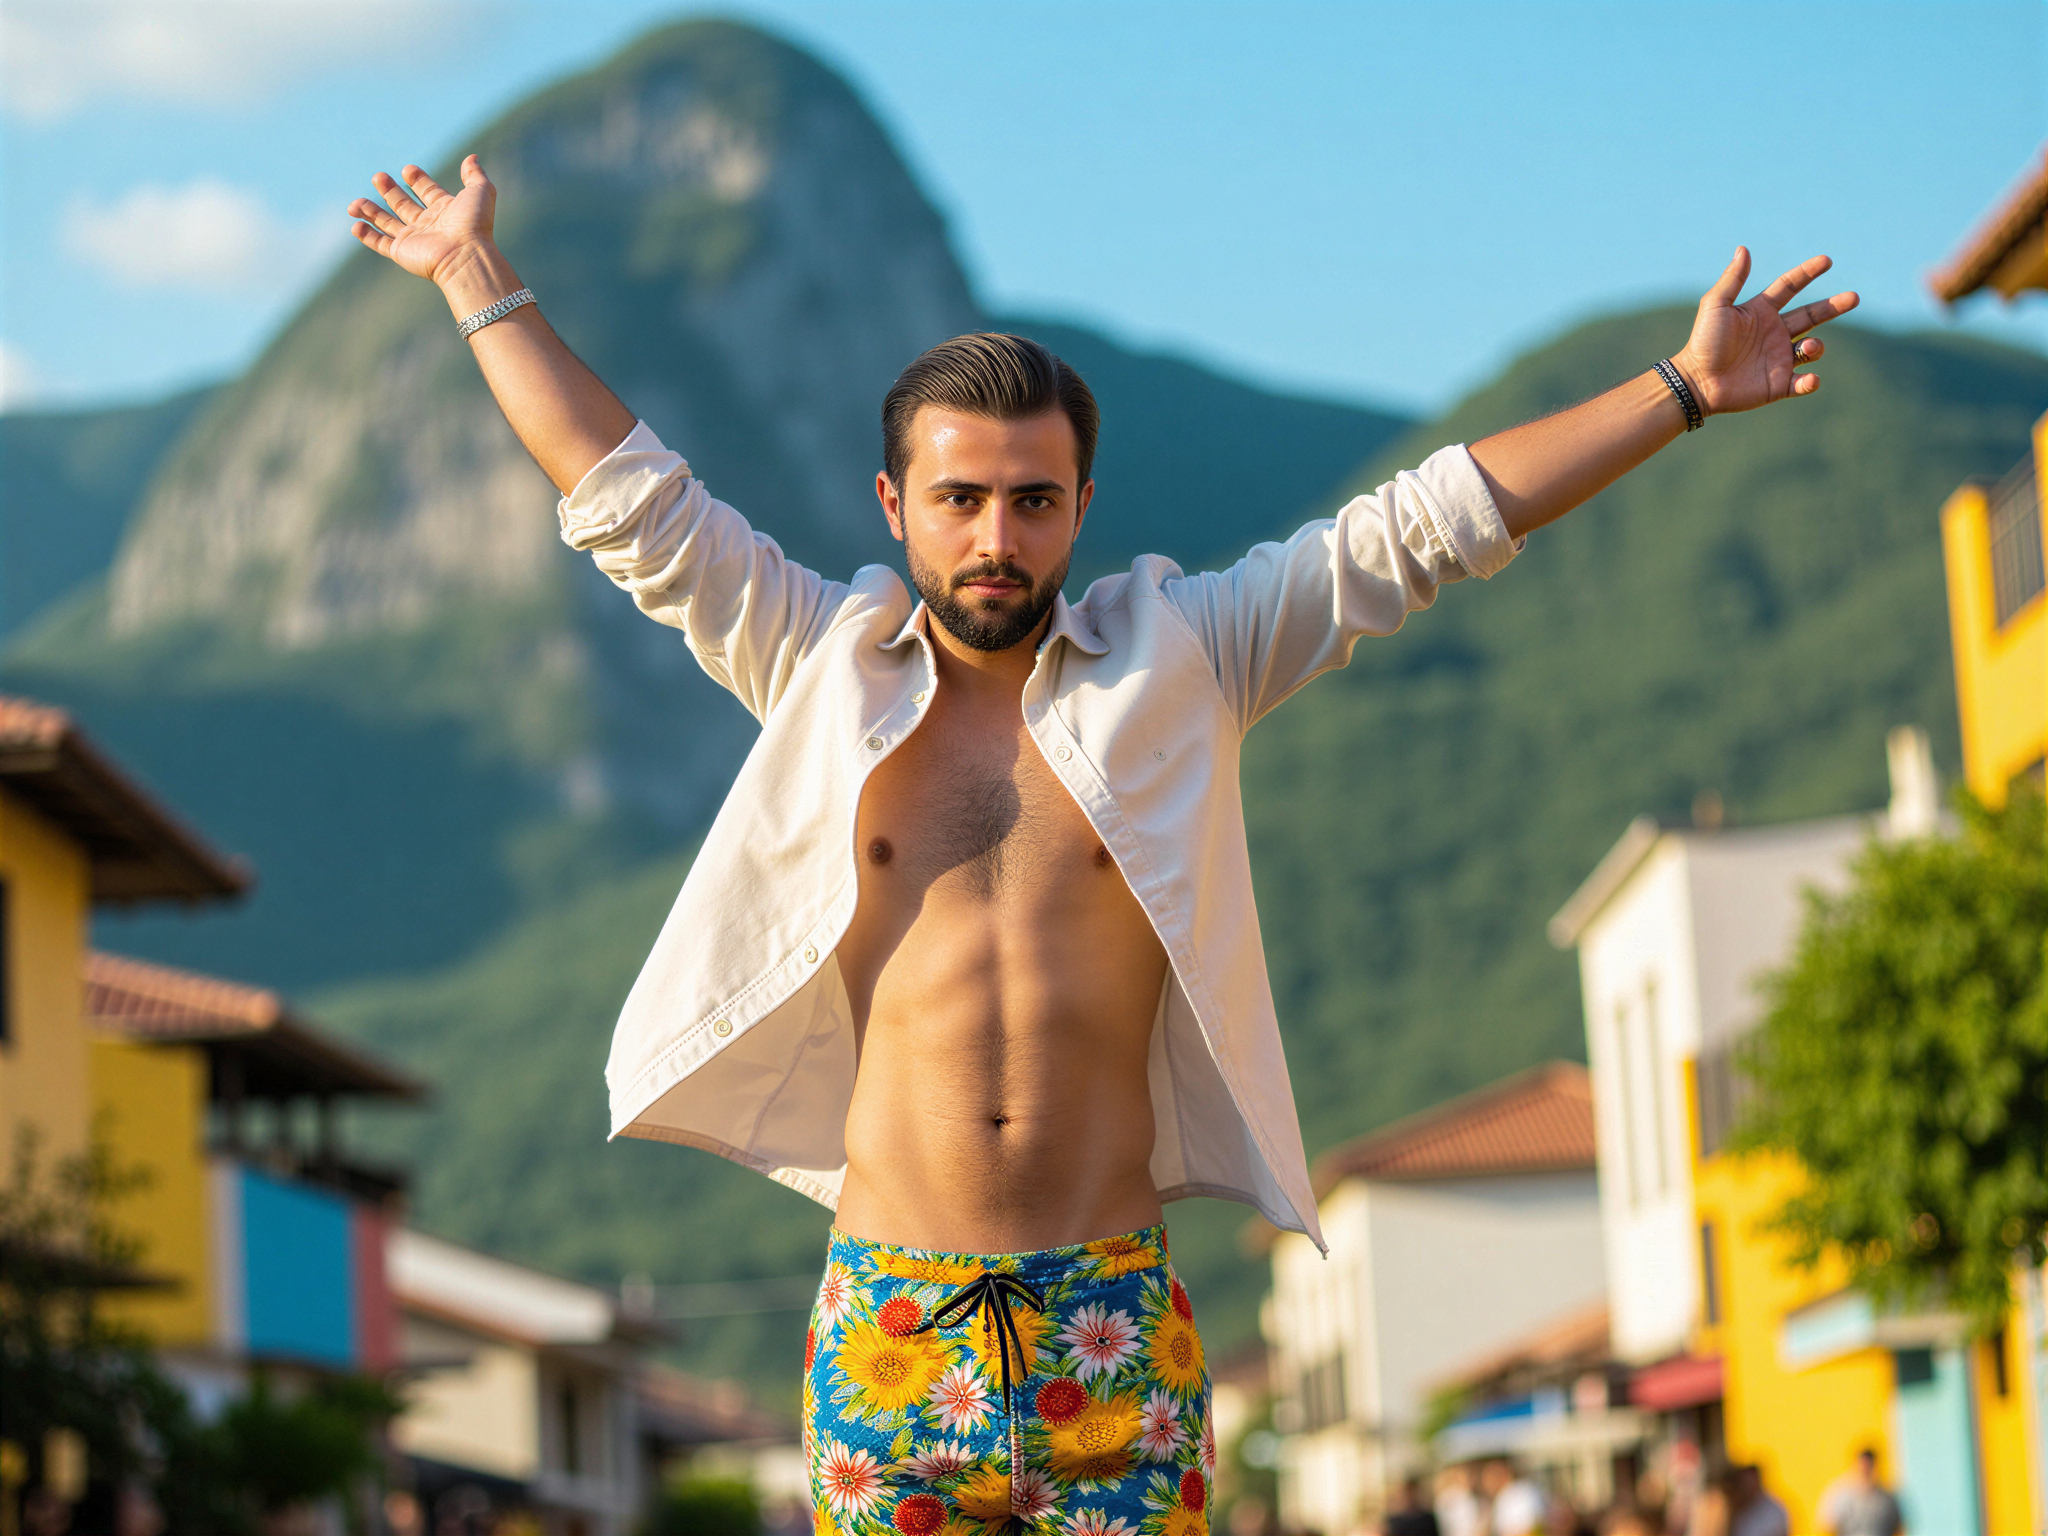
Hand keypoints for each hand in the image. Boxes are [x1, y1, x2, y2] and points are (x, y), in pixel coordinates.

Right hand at [347, 155, 495, 286]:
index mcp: (445, 210)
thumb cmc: (474, 224)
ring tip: (354, 203)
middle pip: (404, 205)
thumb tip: (472, 157)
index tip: (407, 170)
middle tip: (378, 177)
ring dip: (370, 211)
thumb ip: (474, 174)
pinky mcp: (402, 252)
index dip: (418, 180)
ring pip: (386, 223)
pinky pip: (380, 244)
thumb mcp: (480, 192)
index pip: (428, 192)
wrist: (465, 255)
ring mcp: (414, 239)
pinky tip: (355, 225)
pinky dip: (366, 236)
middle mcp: (428, 224)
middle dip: (389, 191)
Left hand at [1674, 248, 1858, 416]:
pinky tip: (1810, 378)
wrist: (1694, 382)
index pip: (1790, 286)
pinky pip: (1803, 383)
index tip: (1827, 261)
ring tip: (1807, 346)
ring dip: (1816, 346)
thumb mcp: (1716, 306)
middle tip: (1854, 298)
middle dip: (1834, 306)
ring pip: (1811, 348)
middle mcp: (1774, 333)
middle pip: (1811, 315)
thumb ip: (1732, 279)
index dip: (1808, 273)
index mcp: (1761, 311)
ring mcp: (1778, 358)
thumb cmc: (1703, 342)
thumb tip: (1743, 248)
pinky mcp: (1778, 384)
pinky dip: (1811, 381)